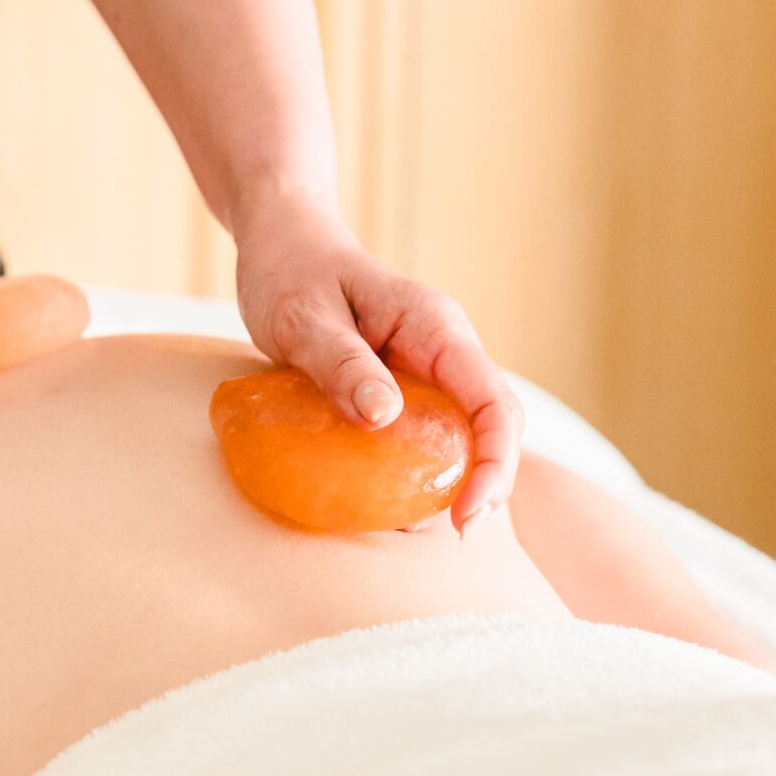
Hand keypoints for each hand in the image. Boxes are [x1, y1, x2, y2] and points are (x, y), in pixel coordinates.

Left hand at [235, 188, 521, 532]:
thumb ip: (341, 363)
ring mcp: (425, 375)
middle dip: (480, 485)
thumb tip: (383, 418)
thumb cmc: (290, 272)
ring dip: (443, 485)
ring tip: (404, 526)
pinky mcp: (399, 392)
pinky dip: (409, 475)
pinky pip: (421, 439)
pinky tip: (378, 503)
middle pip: (489, 429)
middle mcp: (443, 354)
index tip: (464, 513)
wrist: (281, 245)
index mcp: (437, 329)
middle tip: (440, 531)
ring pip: (459, 440)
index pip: (494, 403)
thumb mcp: (304, 317)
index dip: (494, 463)